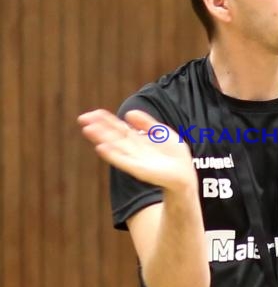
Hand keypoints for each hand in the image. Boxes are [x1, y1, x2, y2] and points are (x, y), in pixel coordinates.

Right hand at [77, 109, 196, 191]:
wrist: (185, 174)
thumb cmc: (175, 155)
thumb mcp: (162, 132)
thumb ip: (146, 123)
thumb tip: (128, 113)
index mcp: (138, 140)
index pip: (119, 128)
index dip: (107, 120)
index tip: (93, 113)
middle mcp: (133, 150)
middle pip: (113, 136)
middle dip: (99, 127)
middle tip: (83, 118)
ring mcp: (134, 160)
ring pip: (115, 146)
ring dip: (101, 138)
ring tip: (88, 129)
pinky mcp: (138, 170)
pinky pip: (122, 160)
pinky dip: (112, 154)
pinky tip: (101, 147)